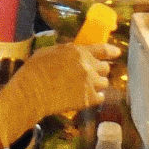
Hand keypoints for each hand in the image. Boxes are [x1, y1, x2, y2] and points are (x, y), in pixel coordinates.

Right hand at [0, 42, 115, 146]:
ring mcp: (89, 83)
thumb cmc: (35, 70)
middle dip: (99, 70)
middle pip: (105, 68)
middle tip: (91, 74)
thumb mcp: (50, 52)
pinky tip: (86, 97)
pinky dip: (95, 97)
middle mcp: (87, 66)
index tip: (117, 53)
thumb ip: (66, 51)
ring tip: (86, 87)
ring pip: (104, 83)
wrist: (32, 92)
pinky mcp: (88, 99)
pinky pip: (100, 97)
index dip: (111, 52)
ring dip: (97, 84)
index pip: (102, 50)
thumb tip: (72, 53)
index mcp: (78, 51)